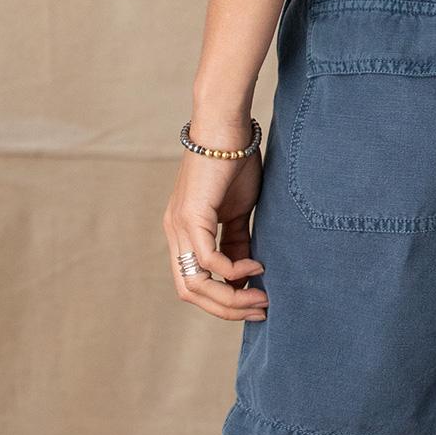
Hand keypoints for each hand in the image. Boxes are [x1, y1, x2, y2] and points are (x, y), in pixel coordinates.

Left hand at [162, 124, 268, 322]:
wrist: (226, 125)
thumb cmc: (234, 161)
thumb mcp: (238, 210)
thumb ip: (237, 242)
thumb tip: (243, 278)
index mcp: (182, 233)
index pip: (194, 284)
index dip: (223, 301)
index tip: (255, 303)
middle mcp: (174, 234)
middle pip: (191, 293)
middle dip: (227, 308)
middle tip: (260, 309)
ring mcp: (178, 227)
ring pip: (196, 284)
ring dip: (230, 299)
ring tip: (261, 297)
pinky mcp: (191, 217)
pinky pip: (209, 261)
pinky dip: (234, 271)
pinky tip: (257, 265)